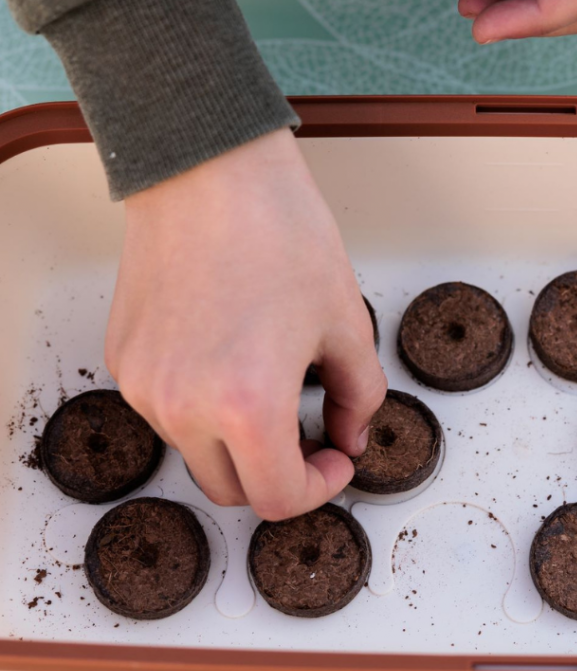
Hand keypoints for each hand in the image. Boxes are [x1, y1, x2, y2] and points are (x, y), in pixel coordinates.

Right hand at [105, 129, 386, 519]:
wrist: (210, 172)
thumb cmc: (278, 231)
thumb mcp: (345, 321)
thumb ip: (359, 395)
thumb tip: (352, 434)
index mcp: (247, 403)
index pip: (278, 498)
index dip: (319, 488)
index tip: (334, 458)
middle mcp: (184, 406)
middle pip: (232, 488)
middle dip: (279, 473)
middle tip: (310, 433)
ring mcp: (145, 385)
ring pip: (198, 451)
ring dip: (239, 439)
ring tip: (271, 378)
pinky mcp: (124, 360)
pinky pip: (168, 409)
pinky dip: (203, 404)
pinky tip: (231, 355)